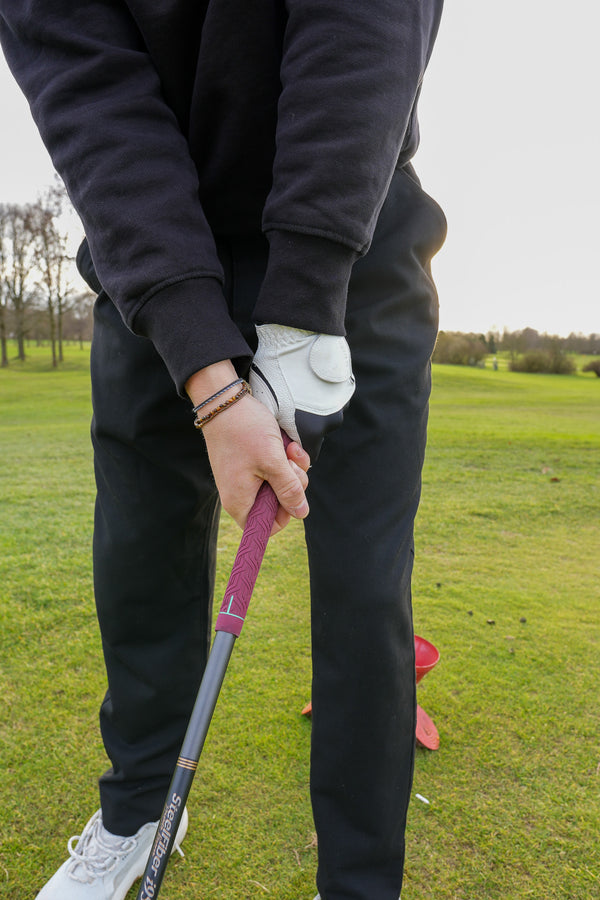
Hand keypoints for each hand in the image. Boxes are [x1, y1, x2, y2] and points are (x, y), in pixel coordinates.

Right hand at [186, 362, 309, 532]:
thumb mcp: (273, 462)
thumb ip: (289, 489)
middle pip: (278, 503)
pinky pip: (275, 469)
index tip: (292, 491)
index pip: (267, 526)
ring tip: (289, 448)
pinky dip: (284, 458)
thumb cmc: (245, 431)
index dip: (285, 513)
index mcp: (240, 501)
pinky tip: (287, 444)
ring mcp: (245, 478)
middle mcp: (241, 493)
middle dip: (293, 483)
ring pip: (280, 484)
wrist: (225, 402)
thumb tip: (301, 513)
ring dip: (292, 467)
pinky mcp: (250, 464)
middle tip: (291, 463)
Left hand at [249, 324, 354, 461]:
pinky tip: (307, 381)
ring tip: (295, 390)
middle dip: (301, 427)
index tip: (282, 436)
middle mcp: (330, 423)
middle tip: (284, 408)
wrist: (298, 337)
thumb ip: (275, 433)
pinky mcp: (346, 388)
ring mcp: (340, 404)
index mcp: (311, 431)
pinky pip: (331, 400)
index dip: (293, 450)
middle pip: (315, 435)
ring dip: (311, 410)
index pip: (306, 455)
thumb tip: (278, 445)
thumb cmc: (276, 372)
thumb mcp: (266, 406)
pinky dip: (320, 395)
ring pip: (324, 416)